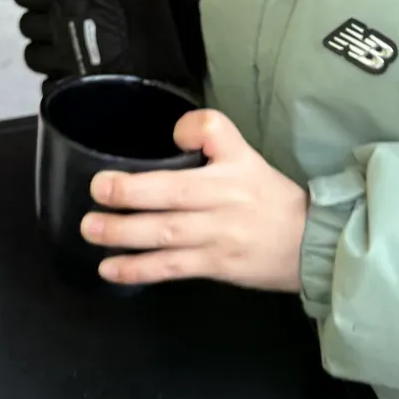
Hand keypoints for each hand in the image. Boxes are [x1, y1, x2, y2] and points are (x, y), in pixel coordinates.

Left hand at [80, 110, 307, 291]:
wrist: (308, 244)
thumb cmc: (269, 197)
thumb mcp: (247, 156)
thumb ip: (212, 138)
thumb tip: (173, 134)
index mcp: (234, 164)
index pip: (213, 133)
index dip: (190, 129)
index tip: (171, 133)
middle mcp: (224, 197)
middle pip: (174, 191)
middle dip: (131, 191)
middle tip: (96, 189)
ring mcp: (217, 235)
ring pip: (166, 233)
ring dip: (124, 233)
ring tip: (90, 229)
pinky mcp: (213, 265)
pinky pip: (171, 268)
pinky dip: (139, 269)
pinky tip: (110, 269)